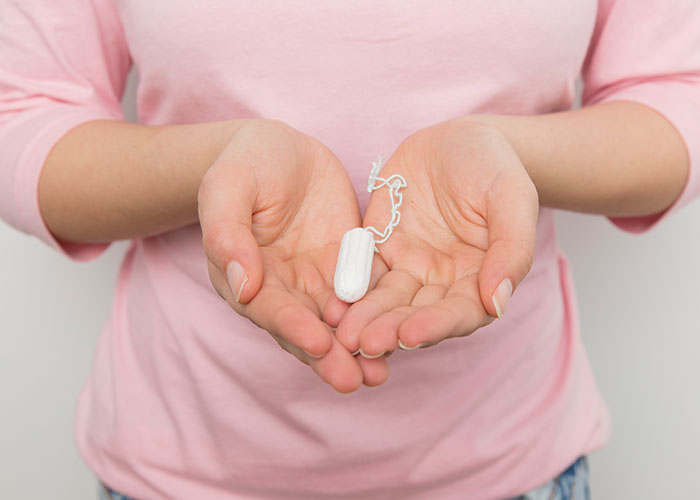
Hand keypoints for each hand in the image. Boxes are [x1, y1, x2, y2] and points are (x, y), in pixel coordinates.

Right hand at [198, 119, 386, 392]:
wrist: (281, 148)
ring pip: (336, 320)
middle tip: (354, 380)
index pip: (268, 307)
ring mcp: (316, 278)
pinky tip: (398, 334)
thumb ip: (227, 234)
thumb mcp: (228, 187)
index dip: (292, 326)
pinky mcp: (346, 264)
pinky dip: (377, 314)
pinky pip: (364, 291)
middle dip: (329, 355)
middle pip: (305, 326)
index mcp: (244, 275)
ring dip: (355, 348)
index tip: (318, 344)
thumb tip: (241, 285)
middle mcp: (281, 287)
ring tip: (378, 374)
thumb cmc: (245, 163)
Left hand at [336, 118, 538, 358]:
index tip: (411, 336)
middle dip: (392, 330)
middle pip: (416, 314)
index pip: (459, 313)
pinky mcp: (379, 249)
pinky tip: (331, 304)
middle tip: (366, 344)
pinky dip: (348, 288)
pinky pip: (361, 271)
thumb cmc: (494, 167)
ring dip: (366, 318)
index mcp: (479, 280)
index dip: (436, 326)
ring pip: (385, 300)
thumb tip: (497, 302)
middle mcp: (442, 283)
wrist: (458, 138)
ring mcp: (408, 268)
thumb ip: (511, 250)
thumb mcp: (512, 198)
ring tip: (345, 334)